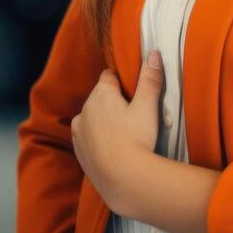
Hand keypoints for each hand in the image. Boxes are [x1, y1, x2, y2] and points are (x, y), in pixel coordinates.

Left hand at [71, 50, 164, 215]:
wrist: (122, 179)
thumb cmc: (137, 139)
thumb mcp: (148, 106)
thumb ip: (150, 79)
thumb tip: (154, 53)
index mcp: (101, 94)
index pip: (109, 76)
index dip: (122, 82)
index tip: (134, 92)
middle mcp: (85, 109)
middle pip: (100, 97)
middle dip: (113, 102)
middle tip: (134, 115)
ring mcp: (79, 131)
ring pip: (92, 117)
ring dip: (103, 120)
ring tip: (124, 134)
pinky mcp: (79, 150)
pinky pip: (88, 137)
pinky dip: (97, 139)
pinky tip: (113, 148)